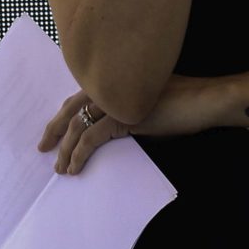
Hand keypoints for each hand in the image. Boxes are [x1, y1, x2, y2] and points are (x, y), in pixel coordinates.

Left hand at [39, 75, 224, 173]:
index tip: (53, 131)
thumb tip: (109, 129)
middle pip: (71, 106)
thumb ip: (126, 110)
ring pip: (77, 123)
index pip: (81, 96)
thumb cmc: (183, 105)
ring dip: (65, 149)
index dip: (64, 113)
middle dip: (54, 129)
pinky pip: (91, 136)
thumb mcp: (149, 106)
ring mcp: (116, 98)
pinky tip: (75, 167)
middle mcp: (112, 85)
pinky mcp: (122, 115)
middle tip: (43, 147)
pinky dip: (79, 153)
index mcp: (117, 80)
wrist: (205, 101)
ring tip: (60, 168)